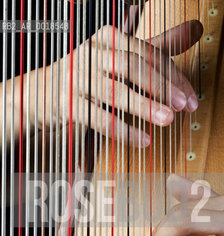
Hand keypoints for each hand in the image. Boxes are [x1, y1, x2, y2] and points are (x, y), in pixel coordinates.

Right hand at [73, 20, 202, 146]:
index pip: (146, 53)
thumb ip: (154, 48)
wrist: (43, 92)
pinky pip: (100, 118)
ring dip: (144, 107)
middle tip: (182, 106)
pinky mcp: (67, 104)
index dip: (172, 75)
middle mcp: (91, 54)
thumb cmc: (89, 75)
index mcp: (108, 39)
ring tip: (167, 120)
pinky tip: (142, 139)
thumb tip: (193, 30)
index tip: (189, 97)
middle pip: (132, 67)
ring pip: (116, 91)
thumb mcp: (120, 58)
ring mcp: (77, 78)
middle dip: (161, 87)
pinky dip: (123, 130)